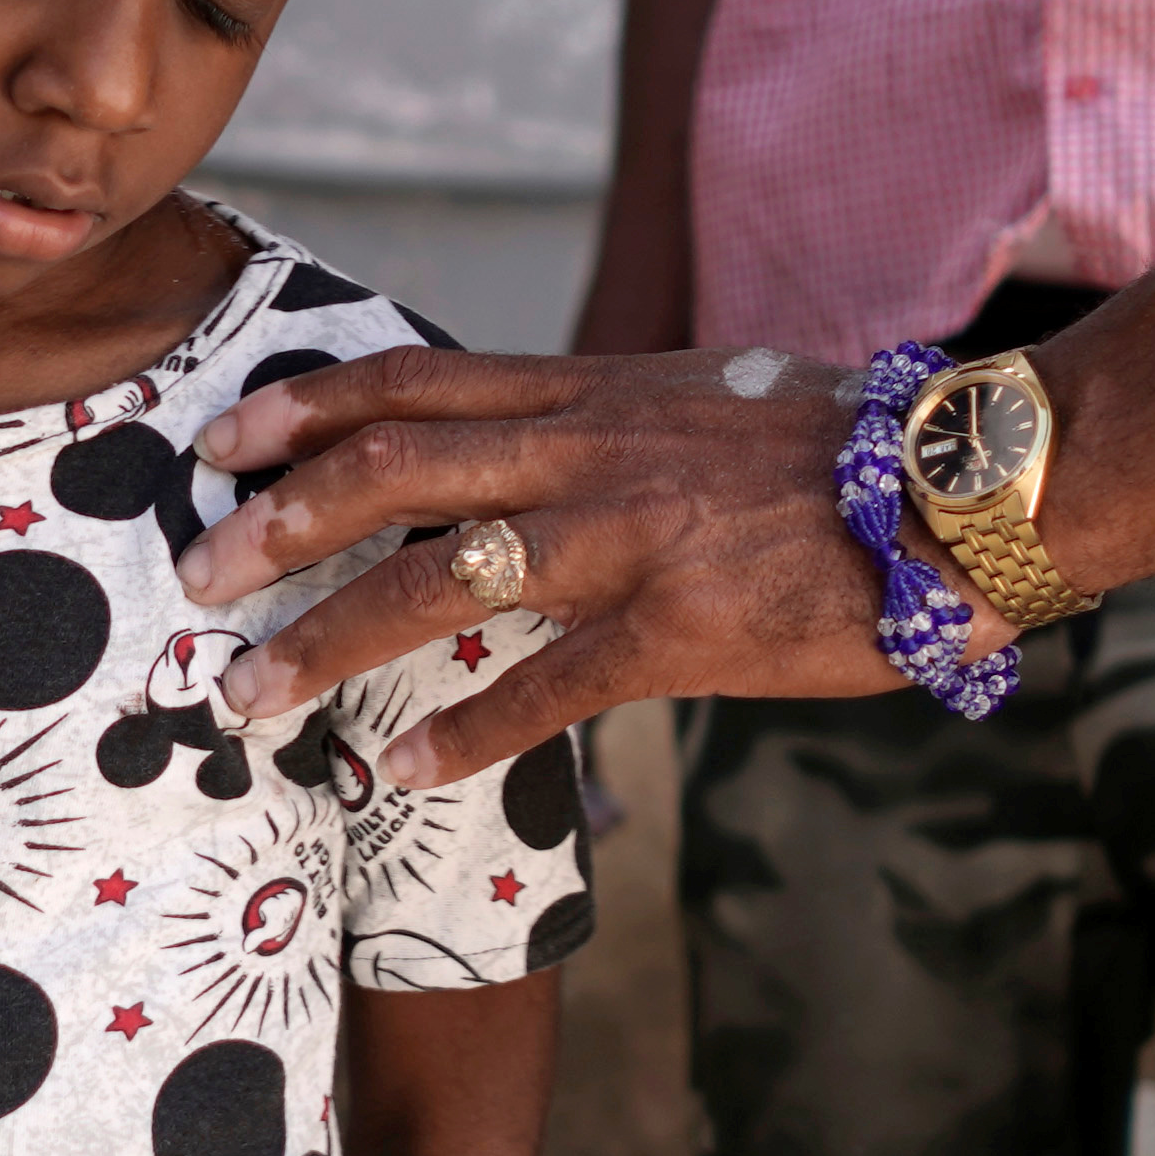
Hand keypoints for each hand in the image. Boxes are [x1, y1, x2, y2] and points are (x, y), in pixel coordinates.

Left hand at [186, 345, 897, 786]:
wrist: (960, 489)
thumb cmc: (840, 450)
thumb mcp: (702, 396)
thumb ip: (607, 418)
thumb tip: (536, 439)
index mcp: (594, 391)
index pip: (414, 381)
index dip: (304, 407)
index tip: (223, 441)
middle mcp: (593, 451)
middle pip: (390, 471)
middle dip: (275, 526)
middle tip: (194, 578)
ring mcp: (632, 539)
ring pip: (438, 582)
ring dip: (327, 643)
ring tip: (252, 698)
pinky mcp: (681, 630)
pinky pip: (542, 689)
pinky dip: (457, 735)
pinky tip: (397, 774)